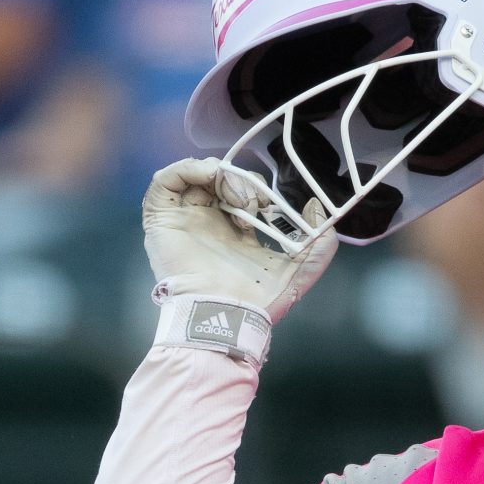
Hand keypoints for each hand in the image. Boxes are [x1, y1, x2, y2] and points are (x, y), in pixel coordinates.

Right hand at [142, 157, 334, 322]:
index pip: (239, 197)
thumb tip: (315, 208)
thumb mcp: (302, 270)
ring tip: (233, 191)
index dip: (255, 189)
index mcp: (233, 236)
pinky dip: (187, 168)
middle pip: (218, 183)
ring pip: (193, 177)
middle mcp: (206, 226)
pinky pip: (165, 181)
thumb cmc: (257, 301)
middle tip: (253, 199)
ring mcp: (183, 222)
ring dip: (217, 173)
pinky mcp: (162, 221)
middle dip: (239, 181)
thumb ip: (322, 245)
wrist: (224, 315)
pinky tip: (210, 176)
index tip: (269, 203)